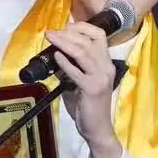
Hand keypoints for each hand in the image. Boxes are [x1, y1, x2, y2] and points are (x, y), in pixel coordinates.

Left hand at [45, 22, 121, 157]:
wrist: (97, 130)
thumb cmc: (88, 108)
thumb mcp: (81, 83)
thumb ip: (73, 69)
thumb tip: (57, 56)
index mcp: (106, 64)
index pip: (100, 36)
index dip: (82, 28)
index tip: (66, 27)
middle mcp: (106, 68)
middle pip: (89, 41)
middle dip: (68, 33)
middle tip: (51, 32)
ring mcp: (100, 78)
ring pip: (83, 52)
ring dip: (65, 43)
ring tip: (51, 38)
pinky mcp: (92, 89)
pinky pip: (77, 72)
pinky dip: (65, 62)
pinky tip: (56, 56)